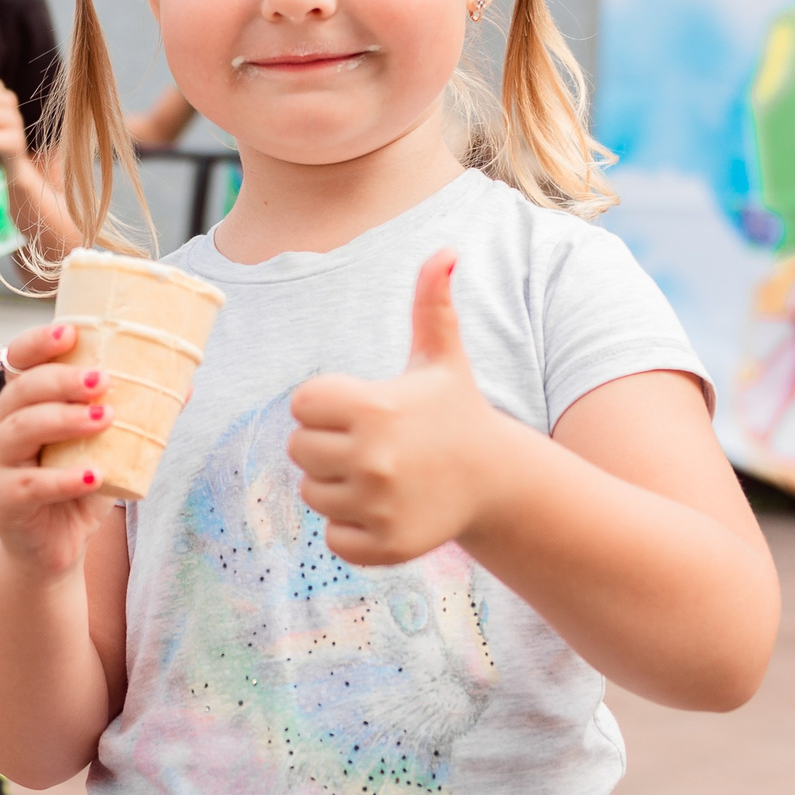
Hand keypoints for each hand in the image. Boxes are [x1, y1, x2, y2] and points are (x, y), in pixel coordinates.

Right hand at [0, 321, 118, 577]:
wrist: (54, 545)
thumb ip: (135, 418)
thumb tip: (186, 385)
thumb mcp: (107, 446)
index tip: (70, 332)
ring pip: (21, 430)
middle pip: (22, 391)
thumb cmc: (79, 484)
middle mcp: (5, 426)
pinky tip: (94, 475)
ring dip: (63, 420)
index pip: (20, 360)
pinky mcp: (6, 500)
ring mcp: (1, 463)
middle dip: (60, 380)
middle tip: (102, 379)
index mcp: (25, 403)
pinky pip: (31, 484)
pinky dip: (64, 479)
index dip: (38, 342)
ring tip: (105, 418)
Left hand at [288, 250, 516, 564]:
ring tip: (380, 475)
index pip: (301, 405)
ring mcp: (378, 504)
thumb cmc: (455, 411)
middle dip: (326, 446)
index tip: (361, 408)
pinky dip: (351, 529)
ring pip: (312, 494)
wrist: (496, 479)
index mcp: (373, 406)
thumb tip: (446, 251)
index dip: (325, 405)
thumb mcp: (441, 358)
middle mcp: (373, 457)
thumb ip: (432, 304)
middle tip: (370, 444)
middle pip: (298, 450)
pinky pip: (333, 538)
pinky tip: (385, 508)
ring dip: (337, 487)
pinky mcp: (386, 544)